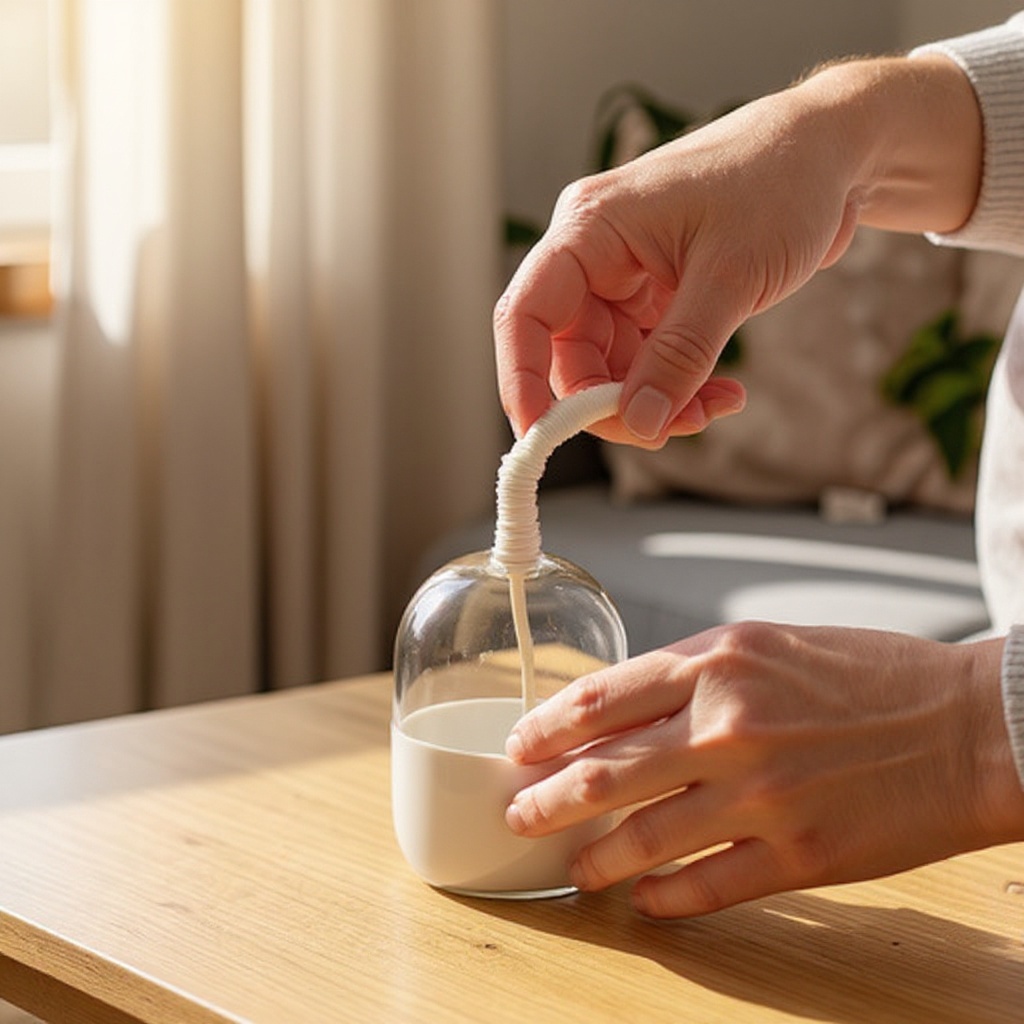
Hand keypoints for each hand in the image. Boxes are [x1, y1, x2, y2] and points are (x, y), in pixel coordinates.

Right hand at [493, 56, 981, 443]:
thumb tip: (639, 422)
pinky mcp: (657, 295)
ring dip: (656, 401)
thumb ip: (680, 355)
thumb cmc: (781, 182)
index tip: (541, 436)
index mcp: (591, 229)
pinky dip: (680, 386)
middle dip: (614, 403)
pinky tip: (724, 394)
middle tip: (671, 430)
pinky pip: (649, 360)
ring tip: (716, 408)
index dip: (522, 380)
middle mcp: (597, 254)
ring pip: (613, 366)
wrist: (832, 154)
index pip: (527, 314)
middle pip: (571, 354)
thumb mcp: (732, 276)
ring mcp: (626, 276)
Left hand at [504, 623, 1023, 917]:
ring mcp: (760, 795)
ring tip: (573, 868)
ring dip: (593, 859)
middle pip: (601, 775)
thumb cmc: (870, 675)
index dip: (544, 729)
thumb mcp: (767, 646)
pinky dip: (663, 898)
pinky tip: (644, 900)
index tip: (520, 749)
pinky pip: (705, 886)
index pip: (597, 700)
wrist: (970, 724)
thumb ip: (692, 676)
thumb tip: (623, 715)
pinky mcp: (799, 856)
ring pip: (642, 840)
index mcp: (715, 662)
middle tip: (520, 816)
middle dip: (545, 802)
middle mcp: (726, 725)